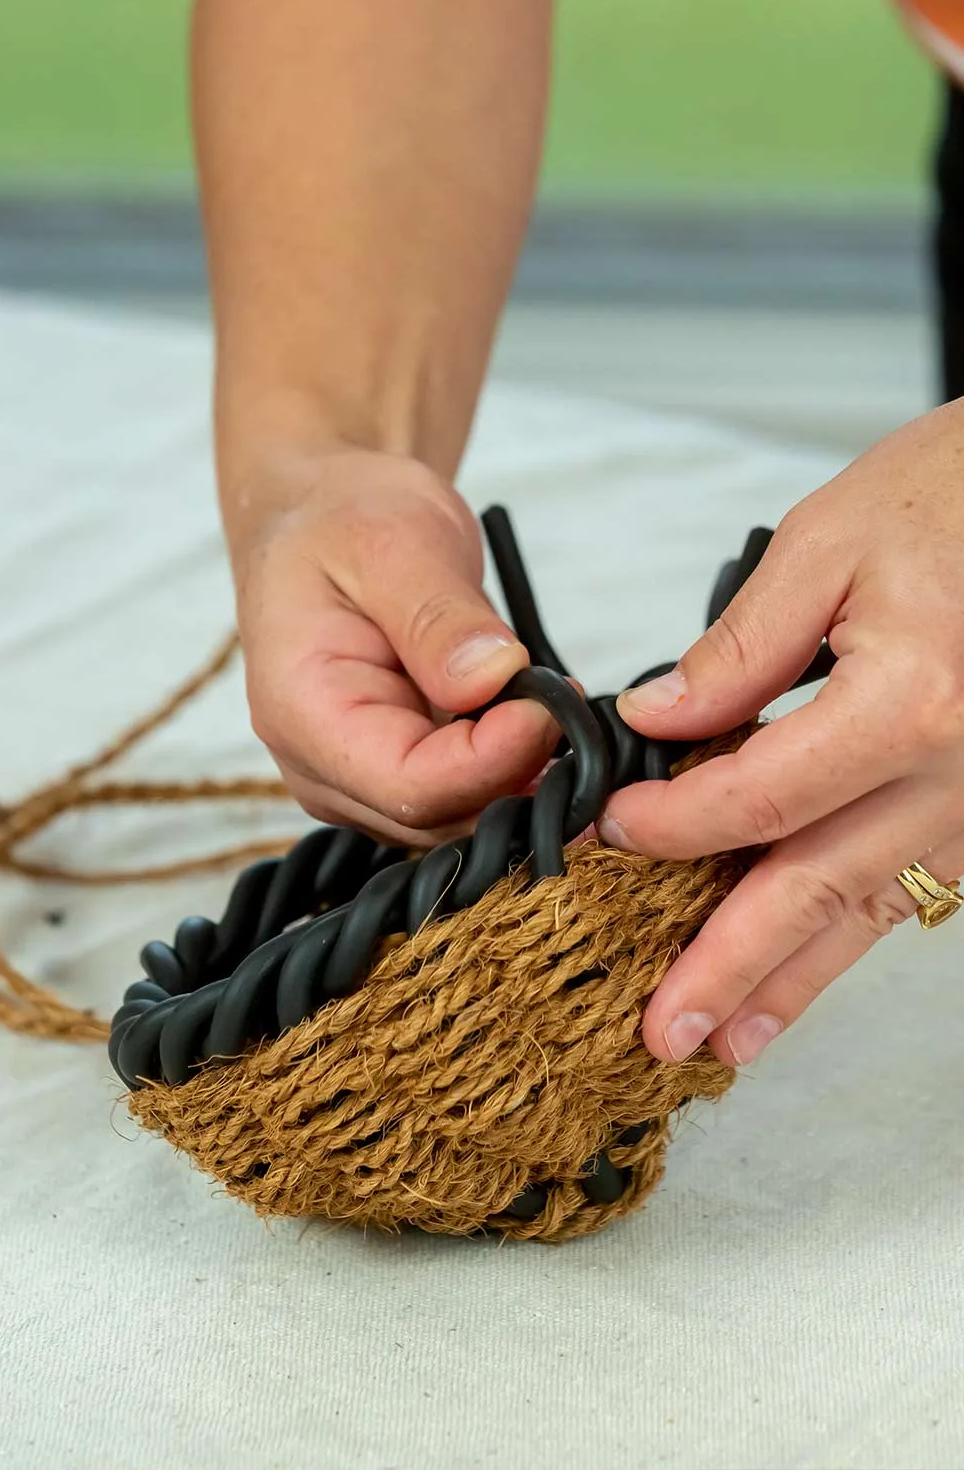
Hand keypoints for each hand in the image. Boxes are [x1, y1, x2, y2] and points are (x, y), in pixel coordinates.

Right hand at [228, 449, 558, 844]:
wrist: (323, 518)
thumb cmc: (343, 519)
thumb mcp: (393, 543)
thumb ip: (439, 617)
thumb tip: (493, 679)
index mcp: (302, 712)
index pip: (407, 784)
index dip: (490, 761)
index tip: (548, 707)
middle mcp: (322, 767)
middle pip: (437, 818)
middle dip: (513, 774)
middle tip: (568, 703)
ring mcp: (358, 779)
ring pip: (456, 820)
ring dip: (516, 777)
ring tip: (554, 703)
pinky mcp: (396, 773)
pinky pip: (462, 799)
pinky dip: (508, 770)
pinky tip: (534, 719)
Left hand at [598, 400, 963, 1066]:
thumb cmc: (956, 496)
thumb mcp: (828, 543)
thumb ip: (740, 648)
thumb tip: (659, 721)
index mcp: (910, 703)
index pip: (758, 796)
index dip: (673, 823)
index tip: (613, 832)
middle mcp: (958, 772)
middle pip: (815, 888)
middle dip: (728, 967)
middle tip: (661, 1033)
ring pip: (869, 910)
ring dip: (793, 981)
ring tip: (727, 1045)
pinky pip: (910, 887)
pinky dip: (850, 936)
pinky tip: (805, 970)